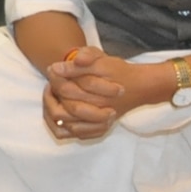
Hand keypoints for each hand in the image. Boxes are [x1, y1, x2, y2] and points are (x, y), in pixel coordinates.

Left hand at [46, 53, 170, 138]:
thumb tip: (58, 66)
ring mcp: (98, 122)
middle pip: (63, 107)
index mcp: (96, 91)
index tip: (52, 69)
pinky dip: (63, 125)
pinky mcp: (99, 129)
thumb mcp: (102, 58)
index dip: (54, 78)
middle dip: (51, 94)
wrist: (139, 87)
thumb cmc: (119, 71)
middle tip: (51, 83)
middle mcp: (96, 109)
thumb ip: (83, 58)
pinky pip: (74, 133)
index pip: (64, 88)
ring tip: (54, 97)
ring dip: (53, 110)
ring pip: (65, 123)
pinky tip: (62, 112)